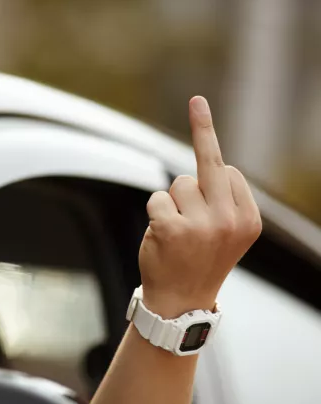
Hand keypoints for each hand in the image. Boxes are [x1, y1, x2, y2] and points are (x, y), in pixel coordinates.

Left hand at [138, 96, 261, 317]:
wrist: (180, 302)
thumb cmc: (199, 260)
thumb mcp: (225, 232)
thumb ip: (222, 198)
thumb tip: (214, 157)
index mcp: (248, 219)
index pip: (227, 170)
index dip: (210, 162)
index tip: (202, 119)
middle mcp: (230, 219)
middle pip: (208, 164)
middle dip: (202, 129)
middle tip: (198, 101)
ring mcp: (203, 224)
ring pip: (177, 184)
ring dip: (172, 203)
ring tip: (178, 233)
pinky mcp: (173, 228)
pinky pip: (157, 198)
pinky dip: (155, 212)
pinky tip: (162, 237)